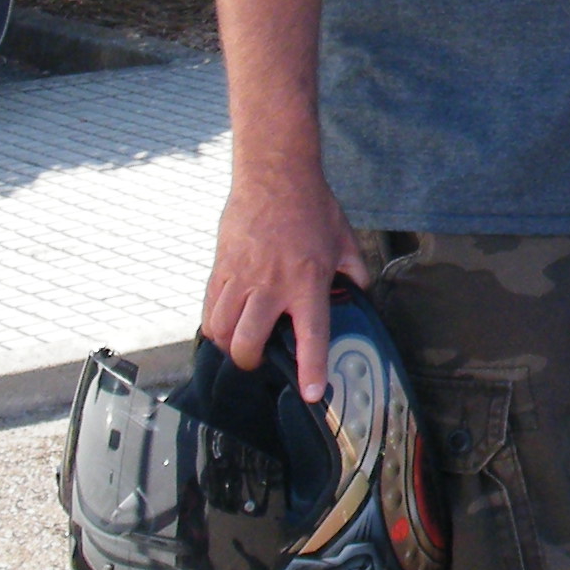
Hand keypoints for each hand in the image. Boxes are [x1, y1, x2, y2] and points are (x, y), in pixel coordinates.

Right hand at [204, 161, 364, 399]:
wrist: (275, 175)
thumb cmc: (312, 207)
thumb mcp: (345, 241)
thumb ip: (354, 272)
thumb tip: (360, 294)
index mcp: (308, 282)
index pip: (311, 336)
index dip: (311, 369)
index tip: (313, 394)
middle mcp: (272, 285)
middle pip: (249, 341)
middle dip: (251, 362)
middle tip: (260, 361)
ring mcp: (242, 276)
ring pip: (221, 329)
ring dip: (229, 345)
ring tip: (239, 345)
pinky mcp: (222, 266)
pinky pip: (209, 306)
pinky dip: (213, 323)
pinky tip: (223, 325)